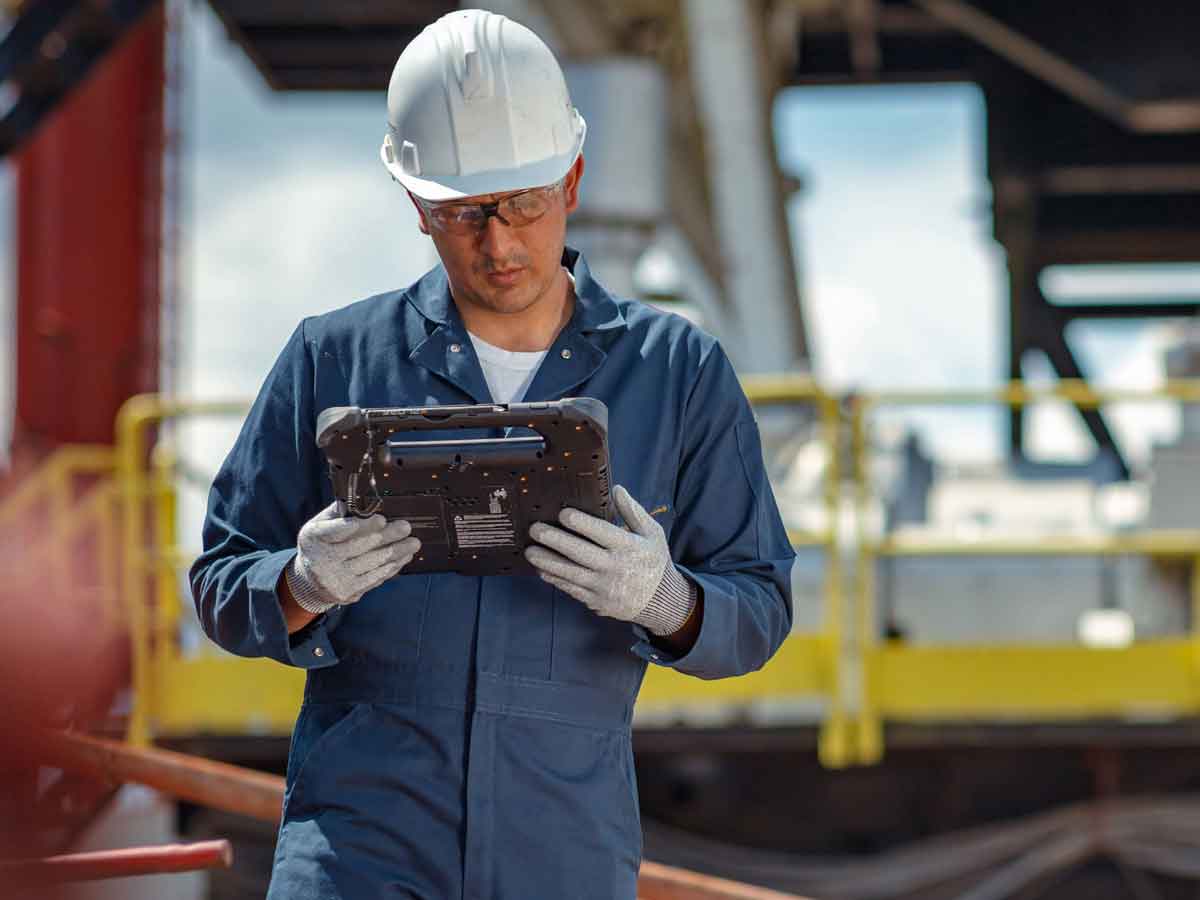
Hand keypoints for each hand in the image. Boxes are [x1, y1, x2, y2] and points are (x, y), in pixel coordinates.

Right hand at [286, 503, 420, 614]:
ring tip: (413, 543)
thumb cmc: (320, 545)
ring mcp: (336, 580)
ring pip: (371, 564)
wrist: (310, 581)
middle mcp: (322, 561)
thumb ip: (334, 514)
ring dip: (396, 553)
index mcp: (313, 538)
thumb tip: (350, 504)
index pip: (336, 531)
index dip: (360, 526)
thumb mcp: (317, 526)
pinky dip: (392, 567)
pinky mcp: (348, 592)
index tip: (381, 519)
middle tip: (405, 527)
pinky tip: (404, 558)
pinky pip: (374, 578)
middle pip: (359, 547)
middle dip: (386, 536)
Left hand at [525, 485, 695, 635]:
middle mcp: (615, 568)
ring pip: (570, 573)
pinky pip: (571, 589)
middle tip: (535, 529)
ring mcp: (604, 587)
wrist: (660, 600)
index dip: (582, 523)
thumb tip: (616, 489)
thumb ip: (633, 511)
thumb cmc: (653, 560)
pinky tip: (542, 569)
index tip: (563, 514)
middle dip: (555, 540)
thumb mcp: (652, 533)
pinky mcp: (596, 601)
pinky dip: (555, 579)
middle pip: (580, 553)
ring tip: (529, 551)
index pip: (602, 533)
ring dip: (547, 562)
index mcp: (629, 547)